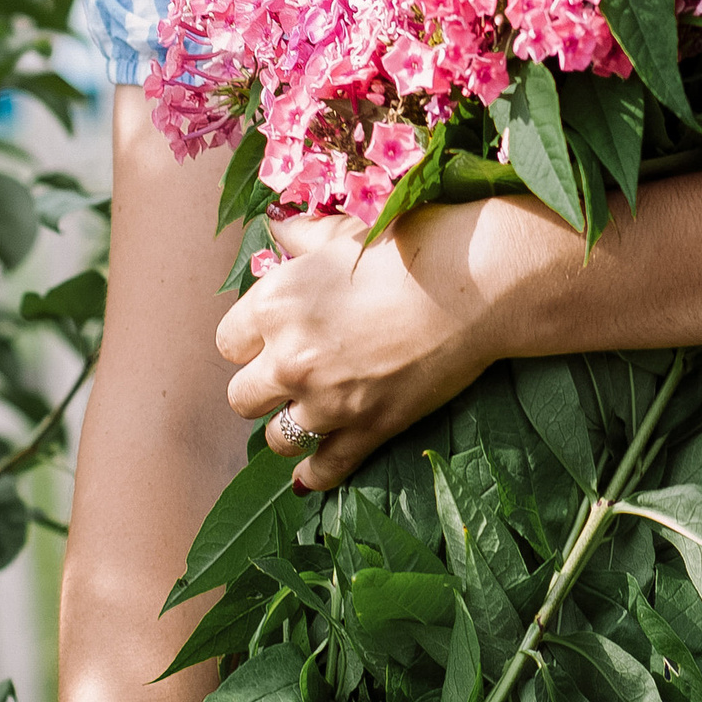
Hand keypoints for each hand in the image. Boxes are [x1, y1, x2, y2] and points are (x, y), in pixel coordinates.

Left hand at [213, 203, 507, 490]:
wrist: (473, 285)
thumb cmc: (409, 247)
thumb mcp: (343, 233)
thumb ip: (301, 234)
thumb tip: (277, 225)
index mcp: (276, 306)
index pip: (228, 343)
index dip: (250, 343)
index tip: (270, 340)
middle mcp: (291, 358)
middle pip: (242, 398)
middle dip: (263, 388)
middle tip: (290, 376)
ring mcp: (329, 401)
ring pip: (277, 439)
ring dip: (290, 428)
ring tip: (307, 414)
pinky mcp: (369, 428)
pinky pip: (326, 469)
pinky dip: (316, 476)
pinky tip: (309, 476)